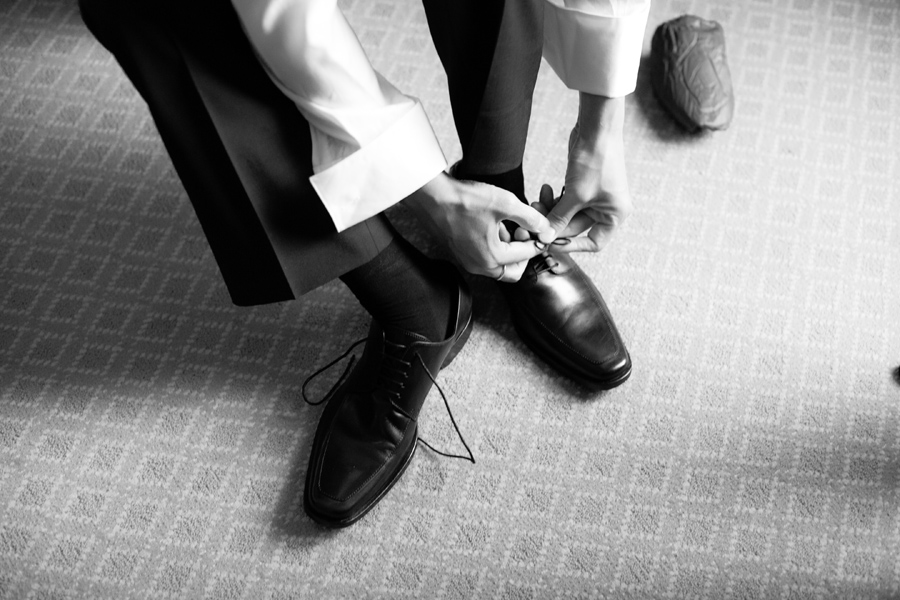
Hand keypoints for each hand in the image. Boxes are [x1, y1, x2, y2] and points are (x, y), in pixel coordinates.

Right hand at [403, 172, 552, 280]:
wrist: (433, 197)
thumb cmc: (465, 200)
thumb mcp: (506, 204)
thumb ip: (531, 218)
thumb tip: (547, 229)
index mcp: (493, 258)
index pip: (527, 254)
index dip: (538, 239)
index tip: (541, 227)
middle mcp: (480, 266)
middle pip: (513, 270)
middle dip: (523, 252)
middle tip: (523, 230)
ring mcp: (468, 261)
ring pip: (499, 264)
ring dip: (508, 248)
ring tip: (507, 223)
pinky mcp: (460, 254)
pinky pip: (485, 257)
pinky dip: (494, 246)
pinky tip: (492, 224)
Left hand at [538, 93, 633, 252]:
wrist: (596, 129)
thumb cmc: (595, 161)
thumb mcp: (575, 195)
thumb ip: (559, 219)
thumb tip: (545, 239)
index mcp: (615, 215)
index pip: (594, 243)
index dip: (573, 245)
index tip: (552, 242)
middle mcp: (608, 208)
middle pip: (576, 227)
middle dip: (554, 223)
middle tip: (535, 218)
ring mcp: (595, 197)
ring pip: (568, 214)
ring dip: (551, 210)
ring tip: (536, 201)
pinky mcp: (583, 186)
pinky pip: (566, 201)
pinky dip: (554, 199)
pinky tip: (545, 189)